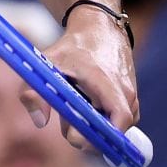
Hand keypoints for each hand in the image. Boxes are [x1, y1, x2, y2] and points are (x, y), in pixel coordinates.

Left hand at [32, 9, 138, 152]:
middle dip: (88, 133)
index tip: (78, 138)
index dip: (102, 136)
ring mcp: (131, 96)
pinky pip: (117, 121)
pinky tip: (87, 105)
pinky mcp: (131, 99)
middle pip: (114, 131)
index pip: (120, 119)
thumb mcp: (47, 63)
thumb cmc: (72, 48)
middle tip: (67, 119)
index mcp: (107, 82)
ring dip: (93, 126)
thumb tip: (39, 122)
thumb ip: (34, 92)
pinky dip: (101, 119)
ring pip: (114, 128)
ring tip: (77, 106)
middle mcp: (125, 91)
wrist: (99, 29)